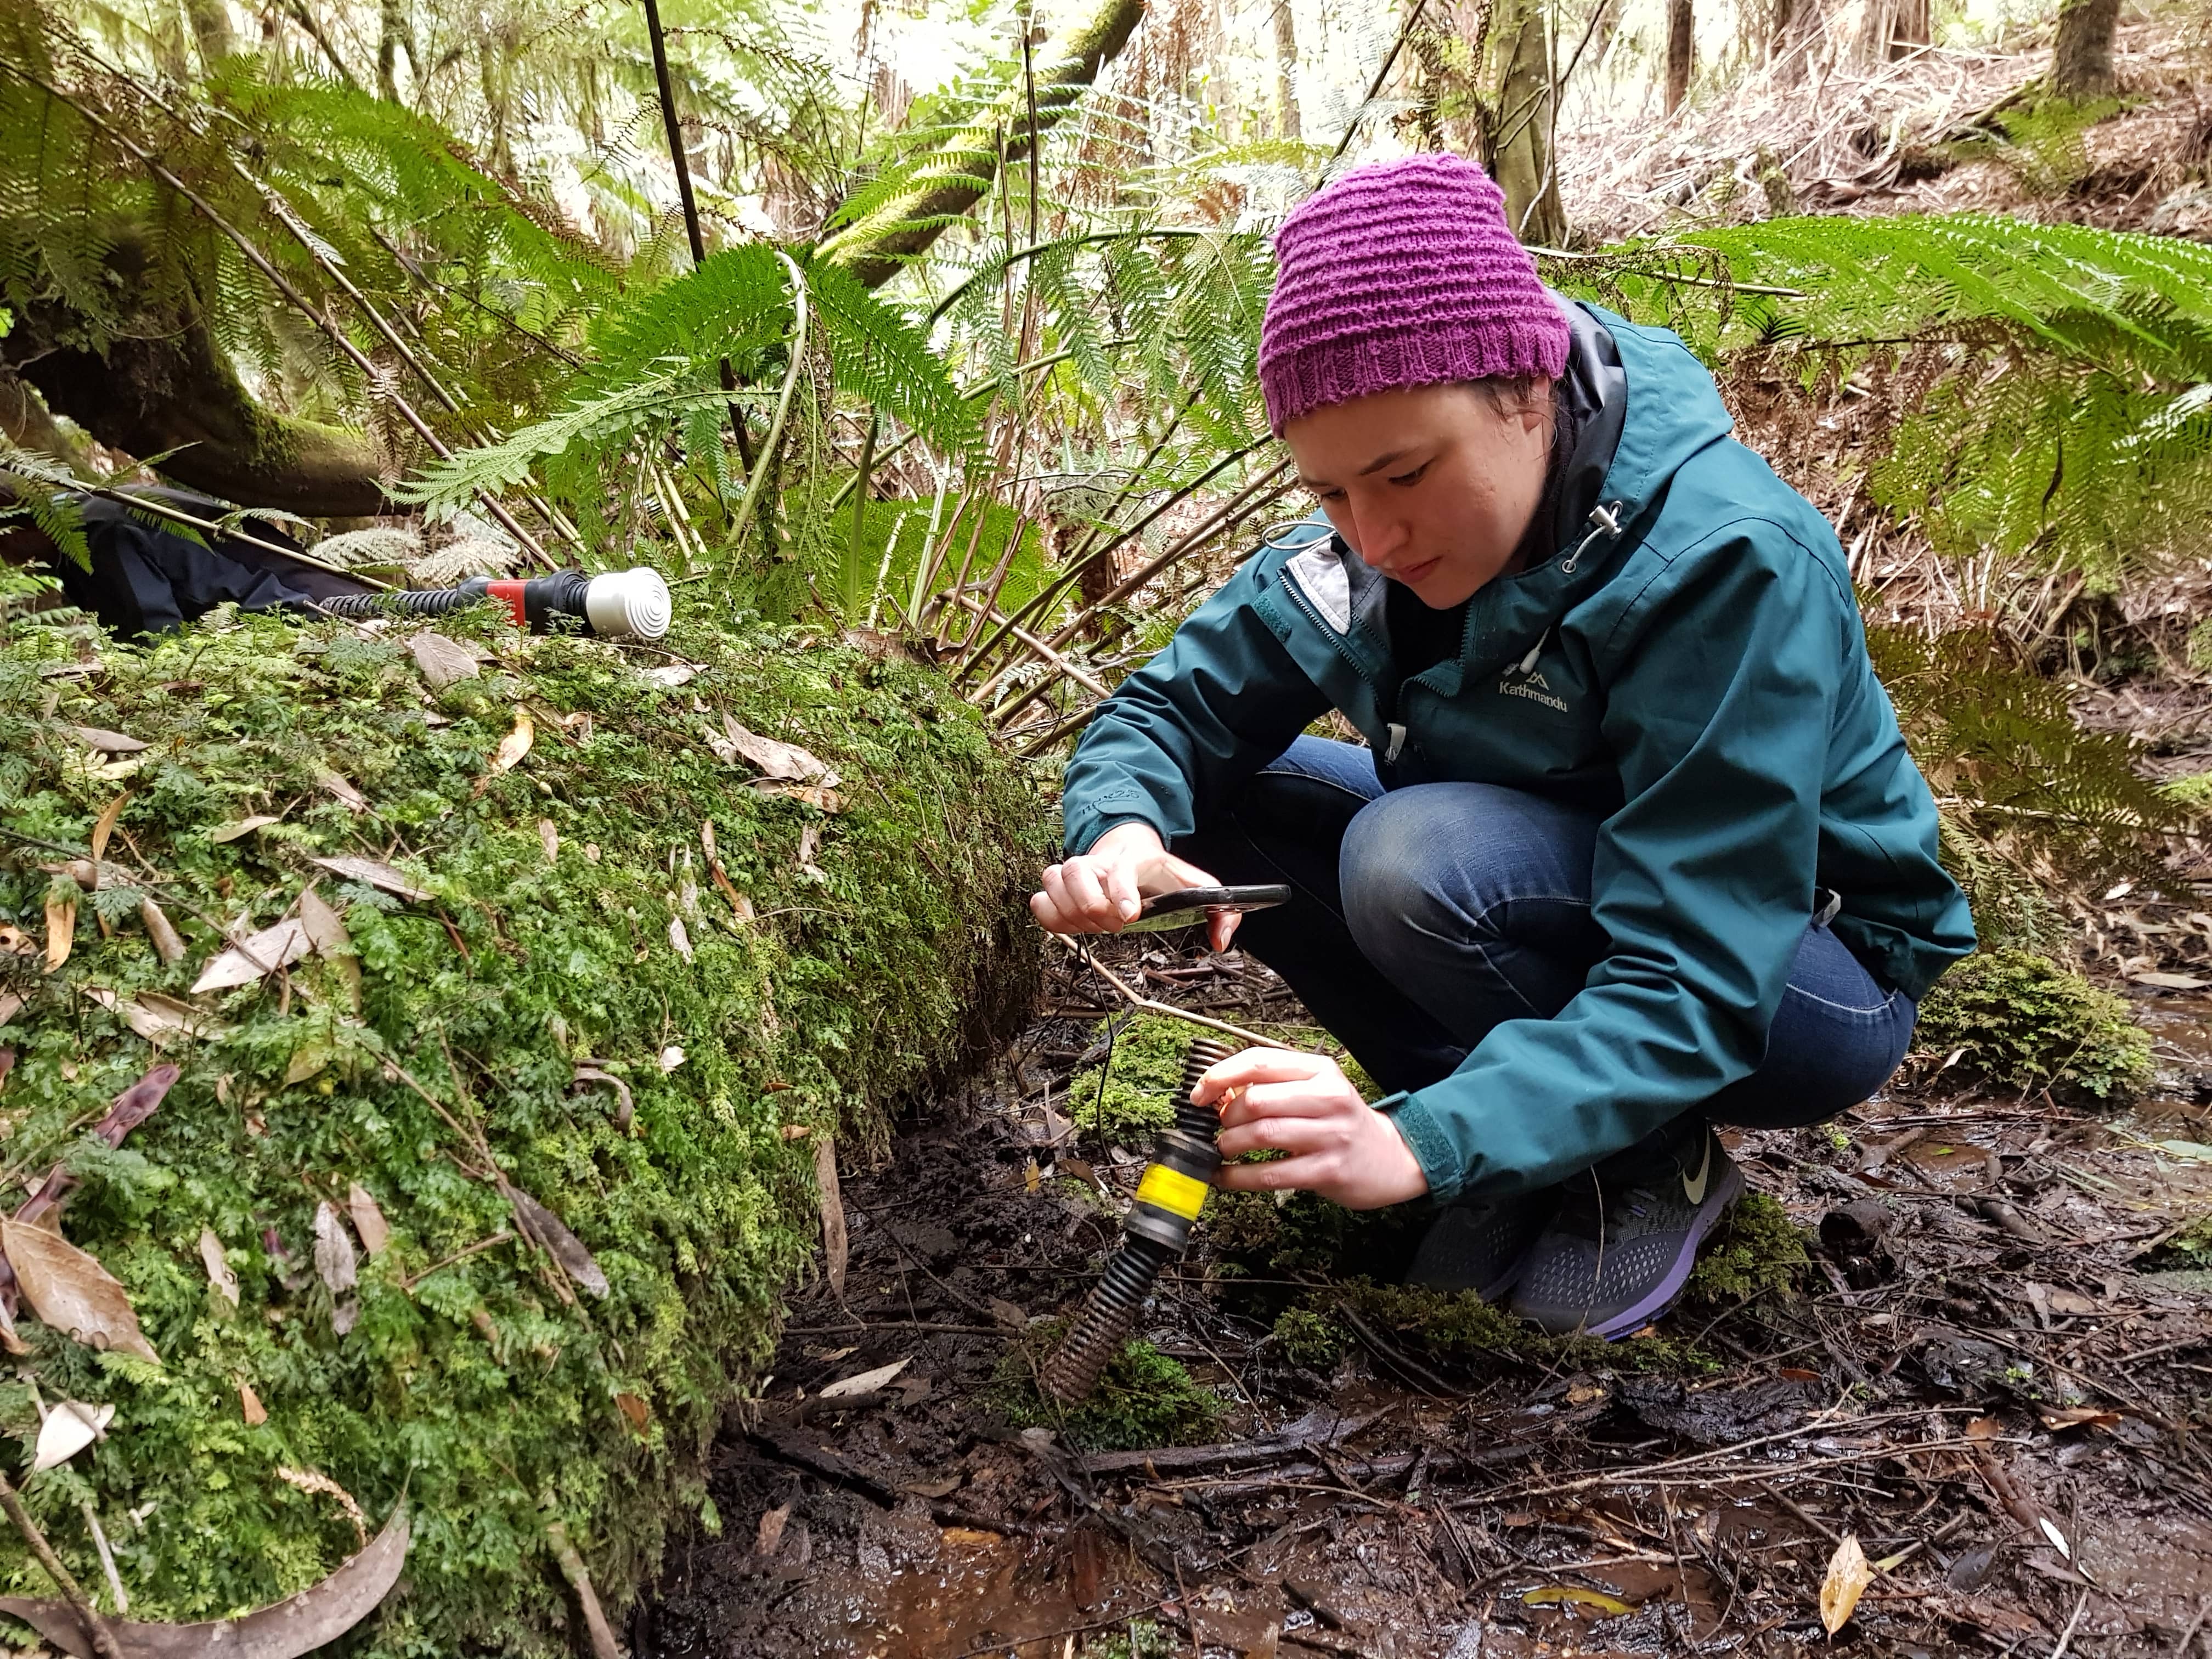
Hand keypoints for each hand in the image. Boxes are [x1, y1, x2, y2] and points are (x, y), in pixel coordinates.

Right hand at [1030, 822, 1243, 950]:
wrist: (1127, 846)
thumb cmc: (1157, 871)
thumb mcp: (1193, 883)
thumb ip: (1218, 908)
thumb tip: (1220, 940)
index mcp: (1131, 859)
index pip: (1119, 871)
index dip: (1120, 892)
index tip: (1129, 916)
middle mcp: (1096, 862)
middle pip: (1074, 872)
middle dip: (1092, 905)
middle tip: (1115, 925)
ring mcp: (1072, 873)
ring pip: (1052, 882)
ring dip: (1071, 913)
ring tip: (1095, 926)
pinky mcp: (1057, 888)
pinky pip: (1039, 901)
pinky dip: (1051, 917)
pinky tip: (1073, 925)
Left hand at [1197, 1049, 1427, 1209]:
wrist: (1392, 1158)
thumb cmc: (1342, 1122)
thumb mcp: (1317, 1090)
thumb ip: (1275, 1085)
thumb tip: (1219, 1092)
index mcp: (1320, 1070)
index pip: (1259, 1061)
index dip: (1220, 1076)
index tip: (1199, 1093)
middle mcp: (1328, 1098)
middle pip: (1257, 1099)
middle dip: (1226, 1115)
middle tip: (1219, 1127)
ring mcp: (1330, 1135)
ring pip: (1262, 1134)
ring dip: (1229, 1144)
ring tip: (1222, 1149)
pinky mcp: (1328, 1171)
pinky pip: (1271, 1174)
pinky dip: (1239, 1177)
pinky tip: (1226, 1177)